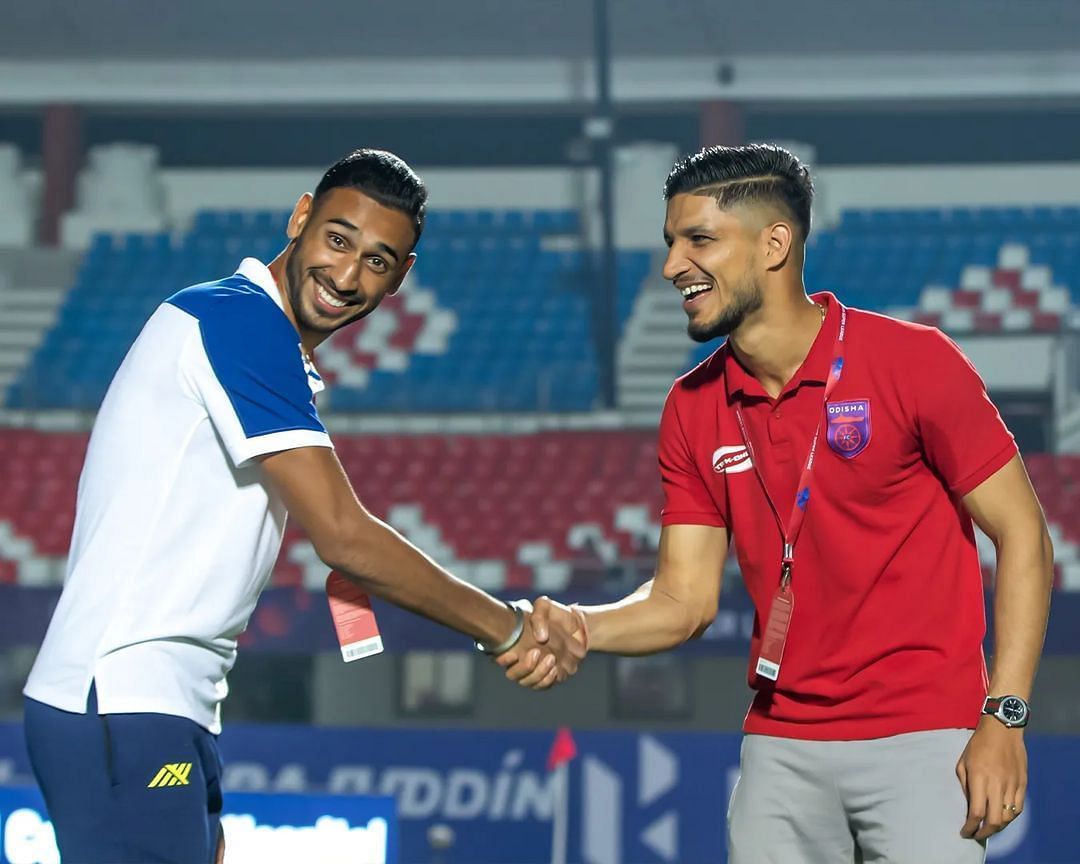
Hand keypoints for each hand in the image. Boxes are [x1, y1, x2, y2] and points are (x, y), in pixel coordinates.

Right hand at [495, 596, 586, 688]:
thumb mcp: (545, 607)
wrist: (575, 626)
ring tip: (551, 659)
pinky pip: (543, 685)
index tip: (513, 653)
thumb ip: (539, 617)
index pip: (500, 657)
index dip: (503, 659)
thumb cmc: (555, 615)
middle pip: (513, 674)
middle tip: (536, 653)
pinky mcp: (547, 676)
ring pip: (527, 682)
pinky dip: (548, 679)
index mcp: (514, 644)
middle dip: (524, 667)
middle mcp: (520, 660)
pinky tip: (555, 669)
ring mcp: (533, 670)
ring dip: (538, 673)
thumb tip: (540, 637)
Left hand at [957, 716, 1027, 839]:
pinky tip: (1002, 818)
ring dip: (998, 827)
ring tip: (988, 828)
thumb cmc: (978, 744)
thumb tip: (970, 806)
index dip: (970, 827)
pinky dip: (1010, 818)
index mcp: (979, 778)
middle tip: (976, 835)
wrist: (1002, 730)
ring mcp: (1012, 785)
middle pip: (994, 820)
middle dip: (984, 832)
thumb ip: (965, 785)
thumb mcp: (963, 762)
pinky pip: (1018, 808)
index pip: (976, 812)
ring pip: (1008, 817)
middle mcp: (997, 784)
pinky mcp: (1023, 784)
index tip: (965, 832)